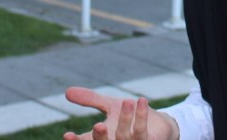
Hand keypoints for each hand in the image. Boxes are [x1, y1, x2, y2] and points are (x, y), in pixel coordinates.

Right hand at [62, 87, 178, 139]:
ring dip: (125, 120)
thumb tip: (67, 91)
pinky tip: (141, 100)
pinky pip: (142, 130)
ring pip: (124, 137)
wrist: (159, 124)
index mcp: (104, 139)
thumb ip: (91, 100)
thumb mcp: (111, 106)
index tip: (67, 135)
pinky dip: (141, 115)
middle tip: (98, 125)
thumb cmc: (131, 117)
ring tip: (126, 101)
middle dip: (100, 138)